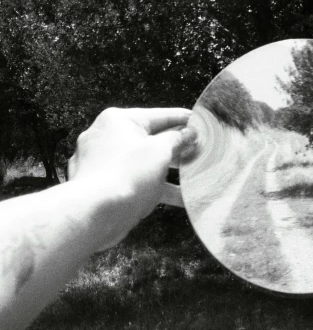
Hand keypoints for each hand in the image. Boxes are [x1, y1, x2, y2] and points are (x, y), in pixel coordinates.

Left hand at [68, 107, 196, 248]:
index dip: (183, 119)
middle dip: (177, 149)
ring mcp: (102, 163)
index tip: (200, 122)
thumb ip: (177, 139)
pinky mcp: (104, 186)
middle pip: (150, 140)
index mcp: (118, 121)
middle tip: (200, 153)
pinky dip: (156, 188)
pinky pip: (135, 182)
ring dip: (169, 172)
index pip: (159, 116)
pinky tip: (180, 198)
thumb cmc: (126, 175)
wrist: (95, 213)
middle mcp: (106, 137)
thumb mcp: (160, 151)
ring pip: (143, 163)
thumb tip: (187, 133)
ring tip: (193, 178)